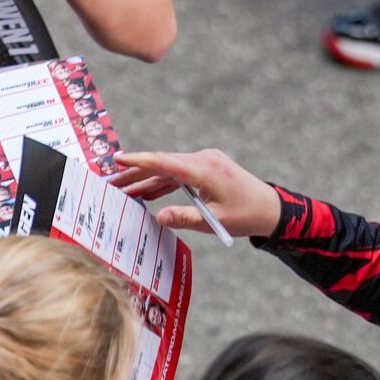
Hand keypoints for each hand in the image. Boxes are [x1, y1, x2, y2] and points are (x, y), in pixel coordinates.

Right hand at [110, 149, 282, 238]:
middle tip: (110, 182)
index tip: (117, 159)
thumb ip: (185, 217)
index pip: (164, 162)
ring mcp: (205, 162)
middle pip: (162, 165)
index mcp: (204, 169)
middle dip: (135, 173)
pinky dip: (162, 183)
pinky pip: (179, 174)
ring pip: (168, 170)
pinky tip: (145, 193)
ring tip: (122, 189)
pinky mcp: (206, 168)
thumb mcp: (214, 220)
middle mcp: (203, 159)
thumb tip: (159, 218)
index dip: (139, 161)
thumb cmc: (245, 215)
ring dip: (147, 180)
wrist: (270, 208)